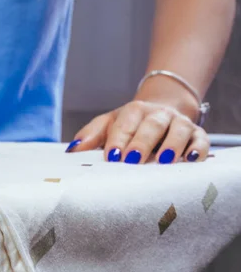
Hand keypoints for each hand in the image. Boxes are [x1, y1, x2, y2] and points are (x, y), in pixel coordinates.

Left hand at [66, 100, 208, 163]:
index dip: (118, 139)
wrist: (163, 110)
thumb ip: (91, 136)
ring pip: (177, 131)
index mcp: (133, 111)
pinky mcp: (197, 135)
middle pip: (151, 126)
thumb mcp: (109, 125)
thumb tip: (71, 150)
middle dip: (142, 143)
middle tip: (132, 161)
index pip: (125, 123)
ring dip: (171, 145)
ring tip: (164, 161)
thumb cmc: (130, 125)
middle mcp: (158, 114)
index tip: (112, 157)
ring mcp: (179, 123)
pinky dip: (197, 149)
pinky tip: (190, 160)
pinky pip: (201, 140)